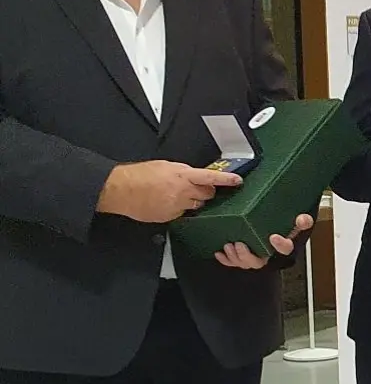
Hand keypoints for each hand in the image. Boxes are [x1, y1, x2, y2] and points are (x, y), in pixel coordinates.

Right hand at [97, 161, 242, 222]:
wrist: (120, 190)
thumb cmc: (138, 175)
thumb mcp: (165, 166)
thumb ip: (183, 172)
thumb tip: (193, 176)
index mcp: (183, 176)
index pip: (211, 178)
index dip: (226, 180)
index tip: (237, 181)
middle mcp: (183, 192)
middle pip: (207, 194)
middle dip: (205, 191)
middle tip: (197, 188)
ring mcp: (177, 206)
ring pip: (196, 206)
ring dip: (192, 201)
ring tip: (176, 195)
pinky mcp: (170, 217)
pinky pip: (181, 214)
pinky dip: (178, 209)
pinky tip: (165, 203)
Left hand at [216, 213, 315, 269]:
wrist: (272, 233)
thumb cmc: (282, 229)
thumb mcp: (294, 225)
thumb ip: (301, 222)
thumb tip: (304, 219)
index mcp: (282, 248)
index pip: (285, 249)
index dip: (280, 245)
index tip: (274, 237)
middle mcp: (268, 256)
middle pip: (258, 262)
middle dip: (246, 255)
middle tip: (240, 243)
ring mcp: (254, 258)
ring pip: (244, 263)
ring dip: (235, 256)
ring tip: (228, 244)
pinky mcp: (243, 258)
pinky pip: (233, 263)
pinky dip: (225, 259)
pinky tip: (219, 252)